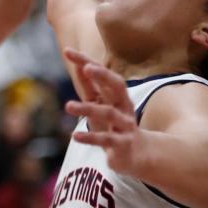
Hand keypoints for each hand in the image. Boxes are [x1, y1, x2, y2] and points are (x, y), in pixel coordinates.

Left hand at [64, 48, 141, 175]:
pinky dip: (90, 137)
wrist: (139, 156)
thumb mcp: (102, 106)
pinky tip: (75, 136)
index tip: (68, 51)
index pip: (104, 74)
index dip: (87, 62)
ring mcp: (125, 125)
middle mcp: (124, 107)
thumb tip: (79, 66)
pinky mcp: (123, 144)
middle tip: (86, 68)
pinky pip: (106, 139)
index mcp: (119, 95)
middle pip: (117, 86)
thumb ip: (91, 89)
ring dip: (88, 109)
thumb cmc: (115, 127)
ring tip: (68, 106)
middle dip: (103, 76)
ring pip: (108, 113)